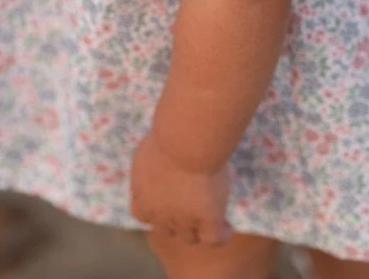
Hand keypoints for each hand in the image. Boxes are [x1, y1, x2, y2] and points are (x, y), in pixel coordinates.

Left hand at [130, 131, 233, 245]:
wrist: (186, 140)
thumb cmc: (170, 130)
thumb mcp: (154, 142)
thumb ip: (156, 154)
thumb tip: (165, 149)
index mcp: (142, 191)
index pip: (142, 214)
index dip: (155, 211)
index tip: (168, 202)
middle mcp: (158, 210)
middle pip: (166, 229)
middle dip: (178, 222)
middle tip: (193, 210)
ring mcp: (182, 218)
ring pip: (188, 237)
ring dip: (198, 231)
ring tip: (214, 221)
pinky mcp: (206, 218)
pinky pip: (212, 238)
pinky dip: (220, 235)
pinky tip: (227, 227)